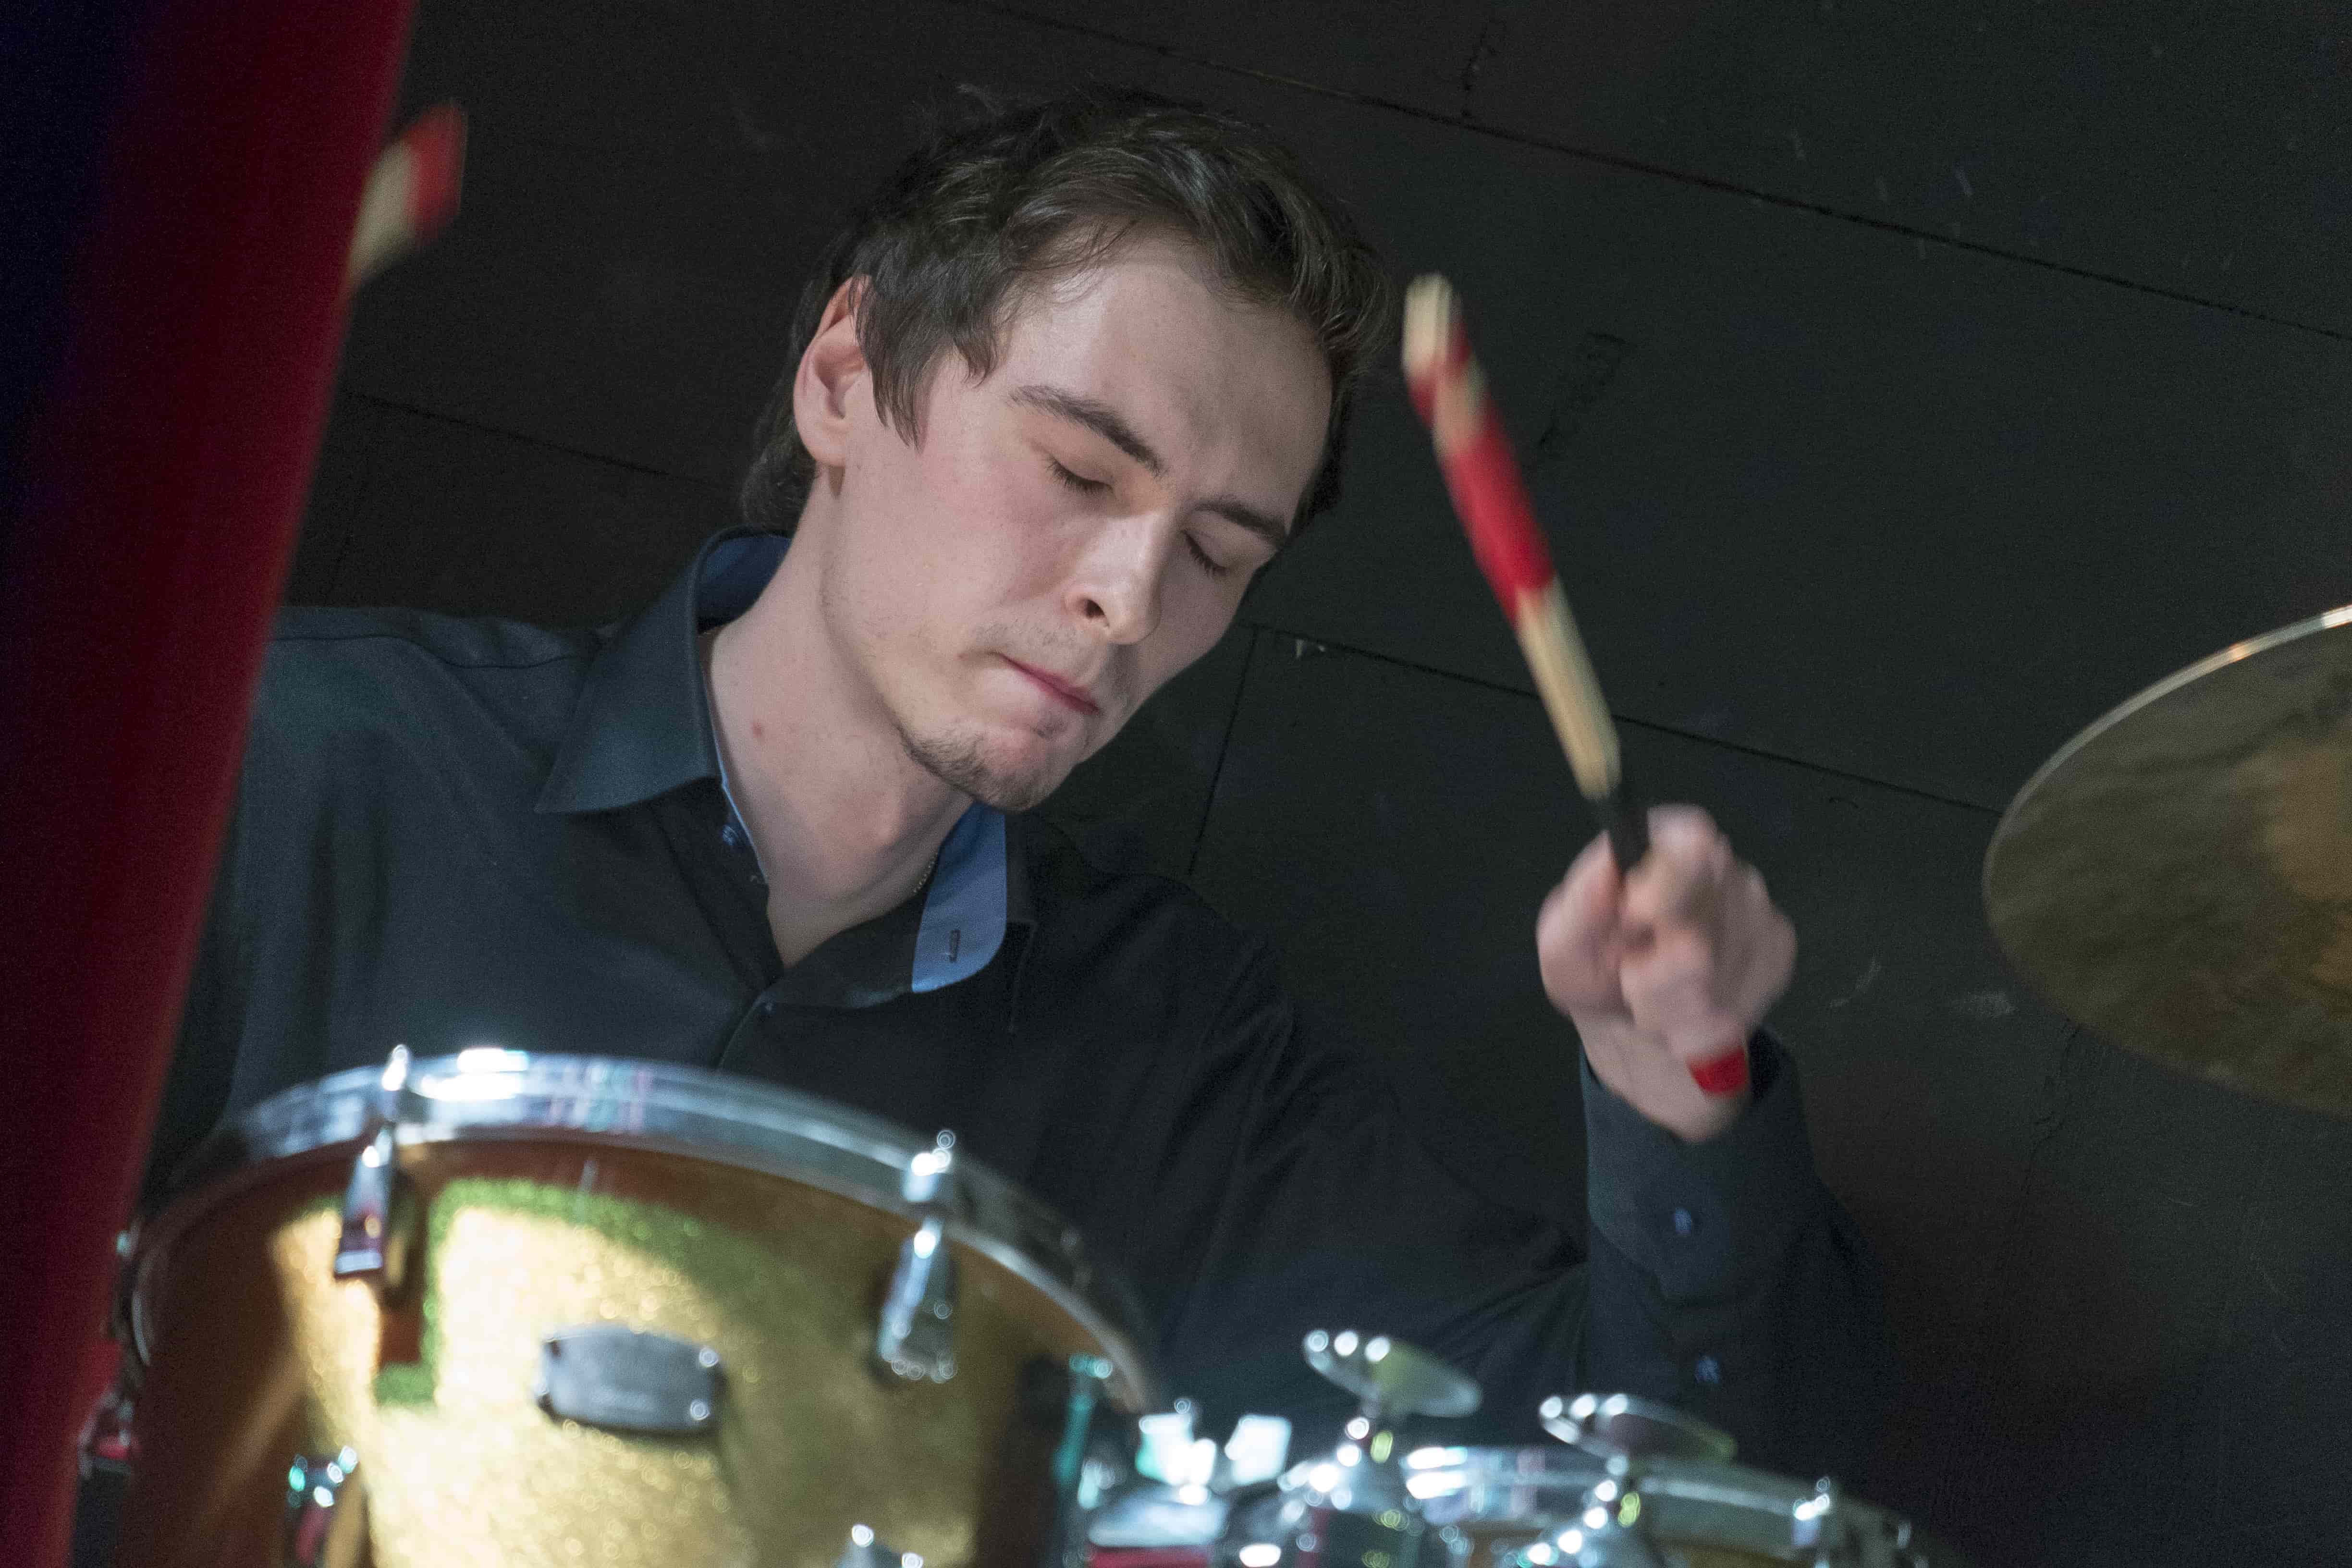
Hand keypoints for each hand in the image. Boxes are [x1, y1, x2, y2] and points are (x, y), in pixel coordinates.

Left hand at [1536, 806, 1796, 1141]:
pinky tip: (1681, 1007)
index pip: (1690, 847)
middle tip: (1630, 973)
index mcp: (1665, 841)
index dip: (1665, 889)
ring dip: (1668, 1005)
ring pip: (1716, 980)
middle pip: (1701, 932)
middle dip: (1652, 974)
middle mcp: (1719, 864)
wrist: (1625, 1013)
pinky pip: (1736, 1007)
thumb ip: (1579, 907)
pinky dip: (1696, 1024)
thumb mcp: (1563, 942)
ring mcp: (1756, 907)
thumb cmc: (1591, 962)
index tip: (1633, 916)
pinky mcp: (1776, 951)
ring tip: (1649, 993)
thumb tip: (1605, 868)